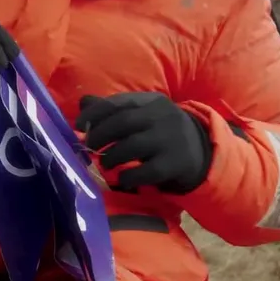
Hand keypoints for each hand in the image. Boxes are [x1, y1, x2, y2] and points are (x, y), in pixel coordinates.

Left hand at [75, 92, 212, 194]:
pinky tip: (123, 179)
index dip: (94, 113)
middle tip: (89, 147)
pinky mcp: (176, 163)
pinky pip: (147, 171)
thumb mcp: (142, 116)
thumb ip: (113, 110)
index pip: (118, 102)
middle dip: (100, 135)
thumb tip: (83, 103)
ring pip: (133, 146)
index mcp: (151, 101)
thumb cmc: (161, 132)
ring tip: (105, 164)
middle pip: (123, 122)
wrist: (201, 152)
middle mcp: (162, 116)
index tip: (78, 125)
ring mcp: (170, 139)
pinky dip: (129, 176)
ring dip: (112, 157)